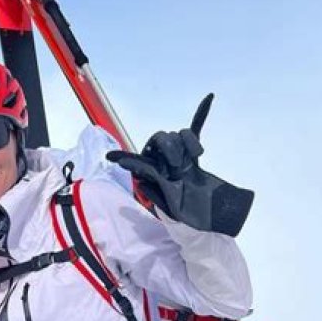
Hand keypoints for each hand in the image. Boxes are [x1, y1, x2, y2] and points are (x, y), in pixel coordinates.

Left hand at [107, 94, 253, 236]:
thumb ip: (155, 195)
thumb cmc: (190, 220)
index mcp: (156, 178)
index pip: (138, 162)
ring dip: (186, 142)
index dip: (125, 159)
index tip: (110, 158)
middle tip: (177, 165)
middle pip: (159, 141)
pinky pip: (196, 132)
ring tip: (195, 156)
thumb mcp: (170, 211)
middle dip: (167, 146)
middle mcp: (166, 166)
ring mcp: (181, 160)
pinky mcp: (196, 157)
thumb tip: (140, 181)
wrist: (211, 222)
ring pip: (177, 136)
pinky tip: (209, 98)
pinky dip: (201, 115)